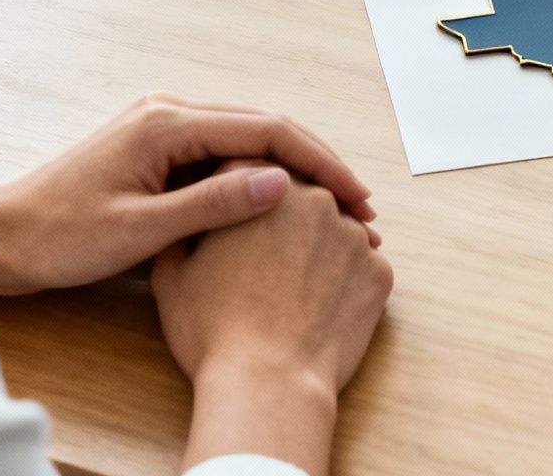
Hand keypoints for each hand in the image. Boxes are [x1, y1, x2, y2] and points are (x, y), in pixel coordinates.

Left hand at [0, 95, 375, 299]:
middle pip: (265, 129)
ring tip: (331, 211)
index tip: (354, 197)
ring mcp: (161, 128)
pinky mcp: (155, 150)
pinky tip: (281, 207)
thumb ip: (214, 204)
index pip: (267, 130)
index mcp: (168, 122)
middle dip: (316, 166)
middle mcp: (168, 112)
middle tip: (358, 209)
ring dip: (291, 173)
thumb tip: (281, 183)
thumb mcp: (143, 231)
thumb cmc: (59, 238)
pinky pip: (222, 156)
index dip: (319, 163)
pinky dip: (259, 179)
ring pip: (247, 142)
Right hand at [156, 162, 393, 475]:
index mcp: (261, 184)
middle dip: (279, 218)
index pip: (251, 168)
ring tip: (287, 290)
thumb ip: (186, 223)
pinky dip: (341, 281)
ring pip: (332, 229)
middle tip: (260, 260)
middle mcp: (314, 196)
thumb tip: (194, 210)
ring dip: (313, 248)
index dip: (238, 192)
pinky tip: (316, 308)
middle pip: (297, 193)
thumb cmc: (214, 331)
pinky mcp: (379, 271)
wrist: (268, 384)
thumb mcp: (173, 272)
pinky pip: (358, 265)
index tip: (235, 218)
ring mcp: (353, 233)